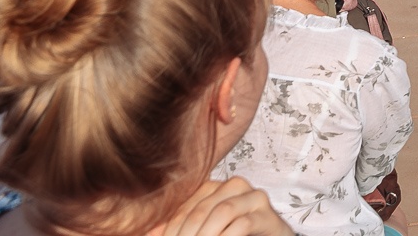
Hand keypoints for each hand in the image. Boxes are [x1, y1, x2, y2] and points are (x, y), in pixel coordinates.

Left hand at [159, 178, 292, 235]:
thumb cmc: (234, 235)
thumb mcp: (204, 231)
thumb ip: (180, 229)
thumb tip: (149, 233)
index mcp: (215, 187)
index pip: (186, 205)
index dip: (170, 228)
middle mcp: (235, 186)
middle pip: (202, 208)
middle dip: (185, 234)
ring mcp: (254, 198)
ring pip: (223, 211)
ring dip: (205, 235)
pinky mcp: (268, 216)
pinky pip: (243, 224)